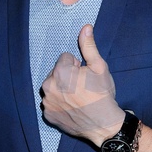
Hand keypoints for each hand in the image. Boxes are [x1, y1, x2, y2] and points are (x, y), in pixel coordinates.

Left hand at [42, 24, 124, 145]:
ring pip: (53, 88)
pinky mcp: (48, 115)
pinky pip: (52, 103)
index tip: (85, 76)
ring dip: (62, 90)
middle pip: (56, 73)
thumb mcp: (99, 67)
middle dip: (67, 77)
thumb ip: (89, 46)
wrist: (104, 124)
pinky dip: (60, 105)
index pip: (65, 58)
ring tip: (78, 99)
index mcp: (59, 72)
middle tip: (83, 88)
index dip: (77, 65)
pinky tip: (73, 109)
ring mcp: (47, 103)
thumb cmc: (102, 94)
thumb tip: (86, 27)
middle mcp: (48, 86)